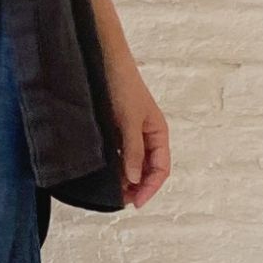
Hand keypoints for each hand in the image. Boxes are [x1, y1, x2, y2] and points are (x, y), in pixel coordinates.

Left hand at [106, 55, 169, 208]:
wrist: (104, 60)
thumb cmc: (122, 85)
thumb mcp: (129, 120)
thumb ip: (132, 150)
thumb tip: (135, 179)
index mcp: (158, 133)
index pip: (161, 168)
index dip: (150, 188)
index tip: (135, 202)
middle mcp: (146, 134)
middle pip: (146, 168)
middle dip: (136, 186)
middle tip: (119, 201)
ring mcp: (130, 131)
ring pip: (131, 162)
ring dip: (123, 177)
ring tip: (109, 191)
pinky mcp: (114, 127)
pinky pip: (117, 151)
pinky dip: (113, 164)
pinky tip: (102, 172)